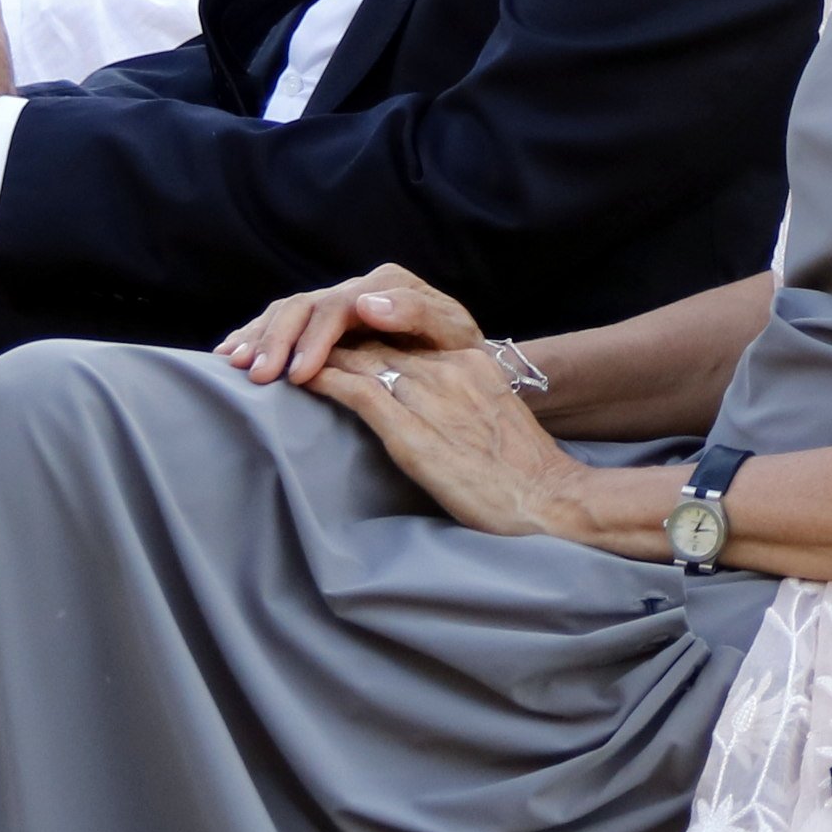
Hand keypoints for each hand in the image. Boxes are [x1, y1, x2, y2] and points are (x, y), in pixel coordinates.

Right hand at [217, 272, 484, 389]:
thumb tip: (364, 304)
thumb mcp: (452, 331)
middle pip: (303, 306)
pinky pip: (283, 320)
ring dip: (258, 337)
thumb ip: (415, 312)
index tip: (298, 376)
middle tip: (257, 375)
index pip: (336, 307)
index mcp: (385, 285)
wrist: (463, 354)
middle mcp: (356, 288)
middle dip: (275, 340)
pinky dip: (255, 334)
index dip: (313, 340)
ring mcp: (338, 301)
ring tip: (234, 364)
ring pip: (286, 311)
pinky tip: (232, 352)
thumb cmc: (459, 349)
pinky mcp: (325, 320)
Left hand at [315, 329, 596, 539]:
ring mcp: (431, 398)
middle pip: (373, 338)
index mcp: (468, 359)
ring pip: (360, 358)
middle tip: (288, 338)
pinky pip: (360, 394)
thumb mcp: (489, 411)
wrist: (550, 499)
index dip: (357, 332)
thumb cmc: (521, 469)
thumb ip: (455, 395)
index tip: (325, 336)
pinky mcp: (415, 434)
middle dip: (327, 337)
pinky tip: (301, 379)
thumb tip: (414, 399)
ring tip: (281, 355)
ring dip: (316, 354)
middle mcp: (448, 367)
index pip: (399, 332)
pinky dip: (327, 381)